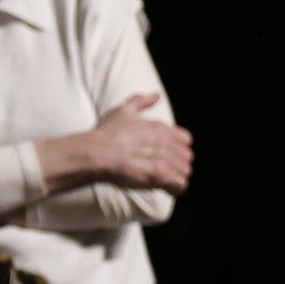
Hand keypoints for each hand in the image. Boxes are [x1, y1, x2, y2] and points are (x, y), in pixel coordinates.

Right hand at [59, 93, 194, 190]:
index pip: (186, 139)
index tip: (169, 152)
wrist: (98, 152)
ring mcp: (164, 160)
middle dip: (179, 162)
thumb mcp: (125, 110)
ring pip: (185, 171)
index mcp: (161, 128)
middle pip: (187, 156)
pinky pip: (180, 184)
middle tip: (167, 168)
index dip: (179, 147)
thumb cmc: (108, 132)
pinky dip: (177, 187)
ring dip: (178, 175)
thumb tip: (157, 95)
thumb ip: (142, 101)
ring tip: (167, 179)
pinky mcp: (159, 175)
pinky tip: (169, 188)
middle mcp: (166, 143)